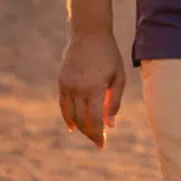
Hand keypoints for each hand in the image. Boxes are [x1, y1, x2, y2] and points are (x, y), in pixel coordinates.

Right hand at [58, 30, 125, 148]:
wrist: (89, 34)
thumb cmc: (109, 55)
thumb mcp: (119, 77)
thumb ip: (114, 102)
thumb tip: (111, 125)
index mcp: (95, 88)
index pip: (95, 120)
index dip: (98, 135)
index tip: (101, 146)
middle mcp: (78, 89)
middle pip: (81, 120)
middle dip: (90, 134)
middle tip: (98, 143)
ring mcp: (67, 85)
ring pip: (71, 115)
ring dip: (79, 127)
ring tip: (89, 134)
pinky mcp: (61, 82)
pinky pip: (63, 105)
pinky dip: (67, 117)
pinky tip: (73, 126)